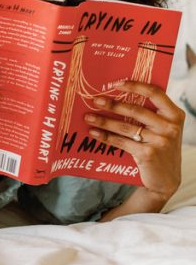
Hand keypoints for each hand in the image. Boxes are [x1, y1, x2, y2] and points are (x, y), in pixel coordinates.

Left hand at [84, 80, 185, 199]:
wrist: (166, 180)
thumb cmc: (161, 149)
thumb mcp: (164, 129)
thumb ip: (152, 114)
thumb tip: (120, 97)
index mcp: (175, 114)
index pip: (155, 93)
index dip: (135, 86)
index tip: (116, 84)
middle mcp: (170, 126)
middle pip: (136, 110)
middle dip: (112, 104)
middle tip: (95, 100)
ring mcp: (160, 140)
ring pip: (125, 126)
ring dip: (104, 121)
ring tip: (89, 117)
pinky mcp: (147, 154)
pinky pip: (121, 142)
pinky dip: (106, 137)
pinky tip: (94, 133)